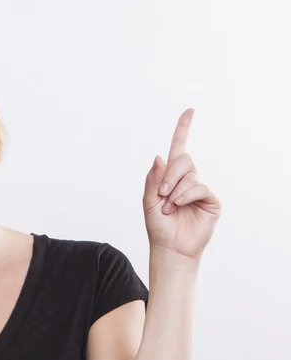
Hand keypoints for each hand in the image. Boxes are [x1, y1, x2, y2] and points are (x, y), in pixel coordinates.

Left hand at [143, 109, 221, 261]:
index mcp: (171, 176)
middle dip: (170, 174)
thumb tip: (160, 156)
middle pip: (183, 158)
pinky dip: (185, 196)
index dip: (184, 129)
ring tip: (169, 207)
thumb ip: (153, 179)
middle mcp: (187, 179)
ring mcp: (200, 188)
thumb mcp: (148, 201)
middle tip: (161, 193)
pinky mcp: (211, 199)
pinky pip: (199, 187)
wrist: (169, 247)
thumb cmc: (158, 226)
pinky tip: (178, 207)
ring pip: (190, 174)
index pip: (179, 148)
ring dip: (175, 191)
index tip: (189, 111)